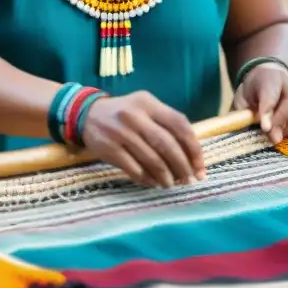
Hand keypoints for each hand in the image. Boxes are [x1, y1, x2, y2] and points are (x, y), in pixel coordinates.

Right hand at [81, 91, 205, 187]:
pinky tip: (154, 184)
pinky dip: (147, 179)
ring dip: (166, 176)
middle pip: (167, 144)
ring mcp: (121, 133)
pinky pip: (134, 169)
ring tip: (172, 184)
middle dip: (182, 166)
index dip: (193, 148)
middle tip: (189, 180)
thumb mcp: (144, 107)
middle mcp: (135, 116)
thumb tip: (190, 156)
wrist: (86, 114)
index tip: (200, 166)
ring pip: (152, 159)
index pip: (179, 124)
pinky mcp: (109, 149)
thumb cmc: (125, 113)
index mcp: (149, 103)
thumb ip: (165, 124)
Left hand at [232, 64, 287, 144]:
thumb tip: (248, 135)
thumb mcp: (241, 99)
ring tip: (284, 132)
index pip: (270, 94)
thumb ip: (244, 115)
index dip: (269, 112)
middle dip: (284, 122)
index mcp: (268, 77)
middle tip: (273, 137)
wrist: (268, 75)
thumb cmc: (253, 91)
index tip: (266, 129)